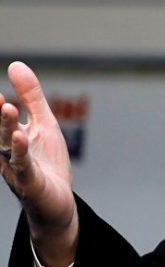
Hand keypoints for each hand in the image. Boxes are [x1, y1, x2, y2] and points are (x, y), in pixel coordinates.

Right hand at [0, 62, 77, 266]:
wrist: (56, 202)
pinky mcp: (30, 182)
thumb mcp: (44, 123)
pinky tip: (23, 137)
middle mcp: (7, 151)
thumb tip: (15, 64)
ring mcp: (17, 167)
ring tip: (7, 107)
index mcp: (9, 135)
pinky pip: (23, 166)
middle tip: (0, 97)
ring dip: (7, 127)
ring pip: (8, 146)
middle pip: (0, 129)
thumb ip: (31, 96)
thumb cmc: (47, 161)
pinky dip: (22, 151)